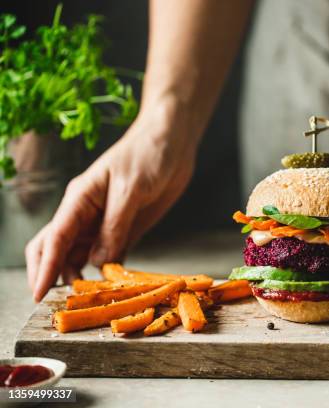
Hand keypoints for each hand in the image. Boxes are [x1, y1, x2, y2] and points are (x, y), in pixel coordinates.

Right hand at [26, 112, 196, 300]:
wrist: (171, 143)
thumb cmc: (148, 154)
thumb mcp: (131, 188)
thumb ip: (115, 226)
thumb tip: (98, 262)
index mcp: (79, 199)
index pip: (54, 239)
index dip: (45, 269)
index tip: (39, 295)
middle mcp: (85, 214)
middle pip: (57, 250)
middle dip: (53, 276)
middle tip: (59, 304)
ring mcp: (104, 224)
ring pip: (81, 257)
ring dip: (80, 278)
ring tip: (85, 302)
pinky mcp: (124, 230)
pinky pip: (109, 256)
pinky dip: (107, 273)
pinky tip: (111, 288)